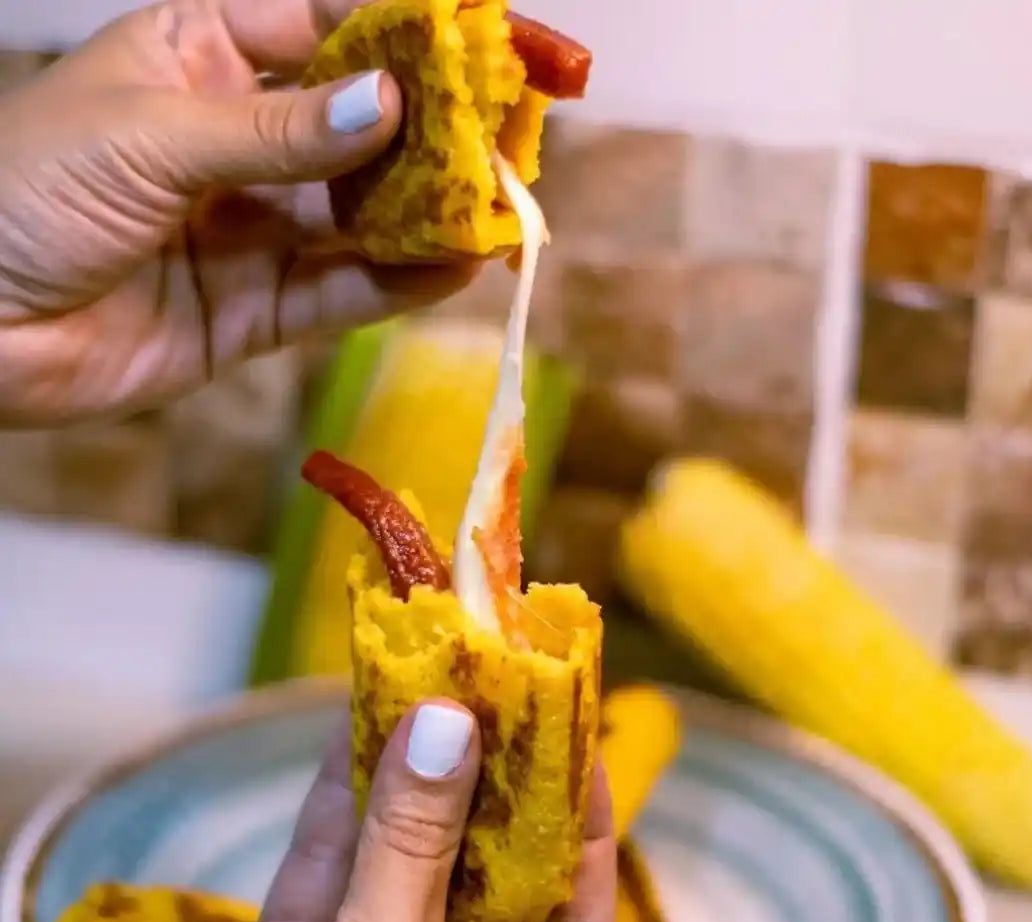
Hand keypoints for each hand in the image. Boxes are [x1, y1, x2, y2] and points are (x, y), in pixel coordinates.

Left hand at [0, 0, 478, 426]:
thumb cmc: (23, 194)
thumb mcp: (152, 135)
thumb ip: (279, 131)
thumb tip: (393, 104)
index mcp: (199, 55)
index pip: (322, 28)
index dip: (404, 36)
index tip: (485, 43)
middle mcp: (237, 139)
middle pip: (357, 130)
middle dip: (434, 138)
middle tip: (508, 144)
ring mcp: (251, 228)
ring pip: (360, 217)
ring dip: (428, 217)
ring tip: (499, 213)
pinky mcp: (256, 310)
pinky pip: (339, 293)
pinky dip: (396, 285)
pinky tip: (454, 270)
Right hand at [96, 701, 615, 921]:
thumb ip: (416, 848)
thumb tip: (450, 725)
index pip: (575, 920)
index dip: (583, 827)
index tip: (576, 737)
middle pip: (488, 876)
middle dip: (489, 784)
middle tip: (497, 690)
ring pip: (402, 858)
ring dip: (410, 774)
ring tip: (429, 683)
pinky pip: (328, 866)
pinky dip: (340, 799)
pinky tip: (355, 724)